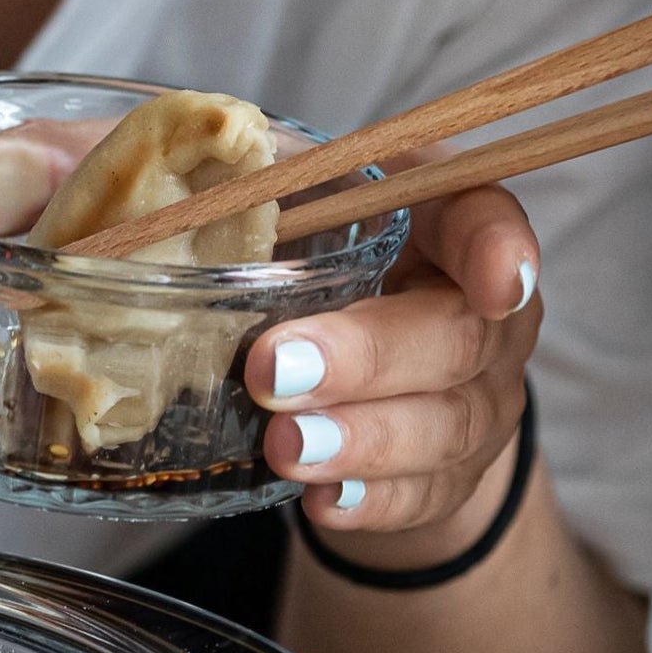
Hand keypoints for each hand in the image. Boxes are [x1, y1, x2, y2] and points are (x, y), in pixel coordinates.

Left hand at [244, 184, 539, 556]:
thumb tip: (152, 152)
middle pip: (457, 338)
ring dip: (360, 439)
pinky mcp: (447, 479)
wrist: (369, 382)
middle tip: (274, 370)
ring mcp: (476, 404)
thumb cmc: (321, 272)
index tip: (494, 280)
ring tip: (284, 445)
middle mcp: (483, 318)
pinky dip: (371, 500)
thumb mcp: (294, 211)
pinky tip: (320, 500)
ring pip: (442, 427)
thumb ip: (250, 185)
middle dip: (366, 358)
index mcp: (445, 229)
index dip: (499, 247)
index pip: (489, 219)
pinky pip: (421, 496)